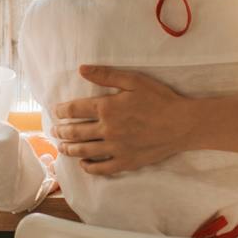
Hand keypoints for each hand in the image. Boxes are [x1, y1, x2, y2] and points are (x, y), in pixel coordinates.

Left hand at [50, 66, 195, 174]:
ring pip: (84, 151)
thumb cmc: (160, 99)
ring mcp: (115, 149)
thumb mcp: (134, 80)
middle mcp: (107, 130)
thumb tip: (81, 69)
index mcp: (107, 108)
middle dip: (61, 132)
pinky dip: (89, 167)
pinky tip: (83, 164)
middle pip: (75, 133)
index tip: (56, 111)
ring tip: (62, 148)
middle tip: (55, 131)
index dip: (62, 111)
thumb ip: (106, 75)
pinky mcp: (126, 162)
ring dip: (69, 149)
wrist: (182, 124)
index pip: (75, 110)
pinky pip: (101, 168)